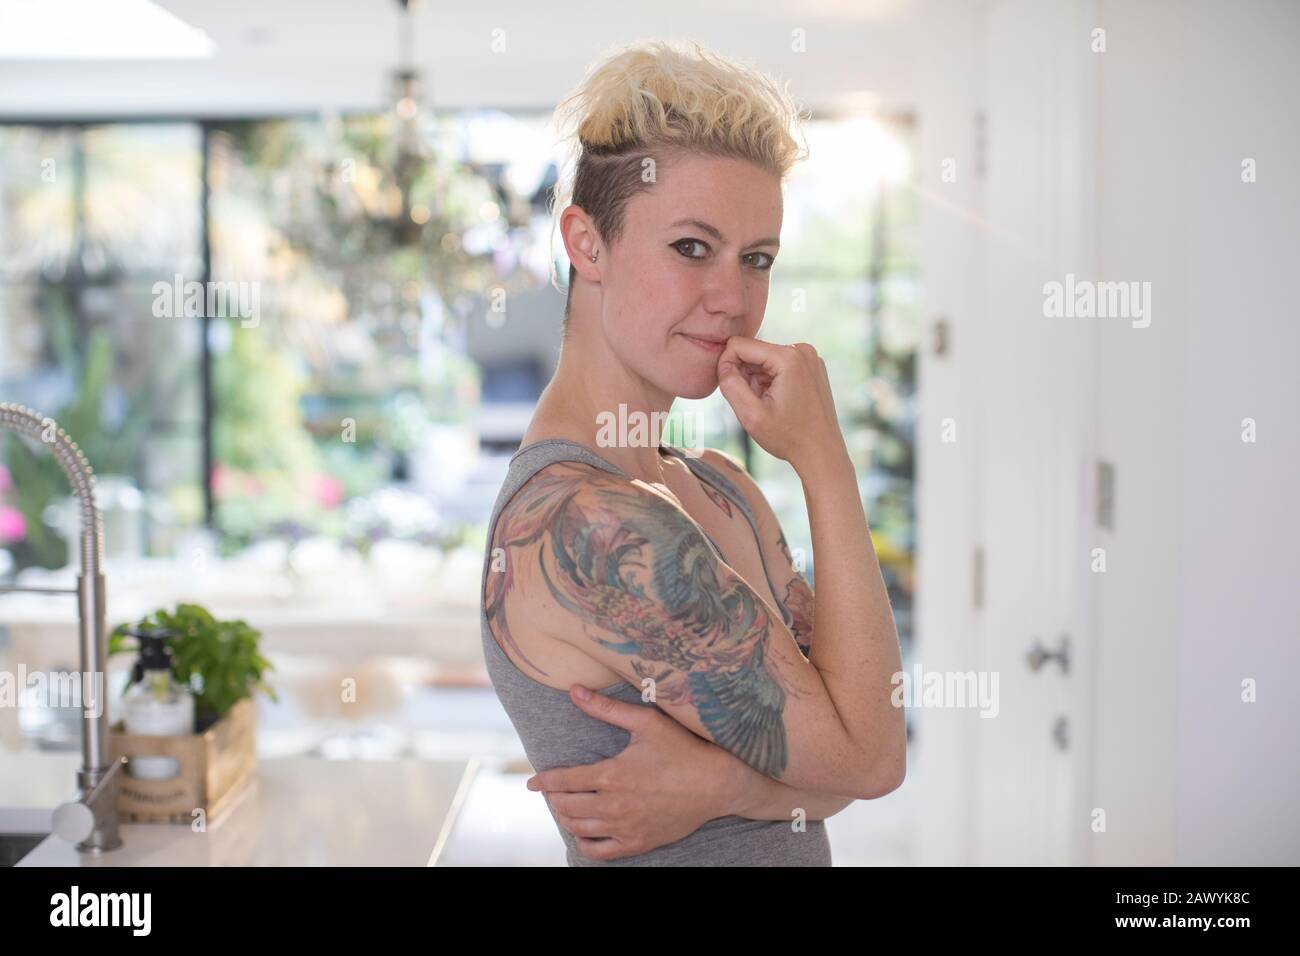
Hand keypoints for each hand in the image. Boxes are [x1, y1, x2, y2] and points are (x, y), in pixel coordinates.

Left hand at [525, 685, 735, 860]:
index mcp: (612, 775)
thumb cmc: (683, 749)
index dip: (543, 781)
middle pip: (566, 806)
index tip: (532, 782)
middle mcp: (614, 805)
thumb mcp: (646, 722)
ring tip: (566, 807)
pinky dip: (584, 843)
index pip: (564, 781)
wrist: (716, 784)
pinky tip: (584, 831)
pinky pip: (599, 851)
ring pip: (579, 829)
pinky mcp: (638, 842)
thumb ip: (607, 709)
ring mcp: (626, 827)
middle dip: (554, 798)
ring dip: (566, 818)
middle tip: (553, 791)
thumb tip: (575, 691)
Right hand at [716, 336, 845, 467]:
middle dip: (746, 375)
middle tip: (755, 403)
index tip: (732, 391)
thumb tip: (723, 363)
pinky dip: (771, 381)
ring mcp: (810, 357)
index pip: (739, 345)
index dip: (727, 366)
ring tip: (769, 404)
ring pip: (764, 359)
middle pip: (753, 351)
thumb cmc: (788, 437)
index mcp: (788, 357)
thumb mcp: (751, 415)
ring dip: (758, 380)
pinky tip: (779, 402)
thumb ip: (730, 384)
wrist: (822, 452)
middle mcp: (802, 350)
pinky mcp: (812, 366)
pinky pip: (778, 365)